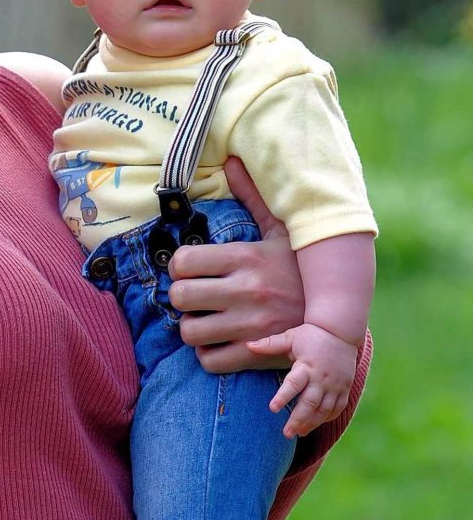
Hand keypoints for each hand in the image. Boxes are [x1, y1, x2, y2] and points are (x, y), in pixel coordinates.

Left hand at [167, 157, 304, 373]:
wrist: (340, 315)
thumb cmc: (301, 269)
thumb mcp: (281, 230)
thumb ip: (252, 196)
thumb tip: (232, 159)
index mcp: (247, 258)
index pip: (183, 261)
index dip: (178, 266)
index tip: (188, 269)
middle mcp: (246, 292)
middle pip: (180, 296)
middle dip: (180, 296)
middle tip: (192, 295)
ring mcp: (250, 326)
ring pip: (189, 332)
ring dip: (191, 327)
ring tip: (203, 319)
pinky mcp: (256, 355)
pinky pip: (209, 360)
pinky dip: (207, 354)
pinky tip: (217, 341)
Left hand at [247, 323, 356, 437]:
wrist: (340, 331)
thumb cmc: (311, 334)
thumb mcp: (290, 337)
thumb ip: (270, 344)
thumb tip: (248, 345)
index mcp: (306, 366)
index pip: (293, 385)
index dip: (283, 397)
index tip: (272, 409)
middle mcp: (322, 378)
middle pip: (309, 403)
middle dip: (298, 419)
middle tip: (286, 433)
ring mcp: (335, 385)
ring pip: (324, 410)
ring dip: (312, 423)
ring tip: (299, 433)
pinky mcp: (344, 388)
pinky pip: (337, 407)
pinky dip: (327, 417)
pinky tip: (316, 424)